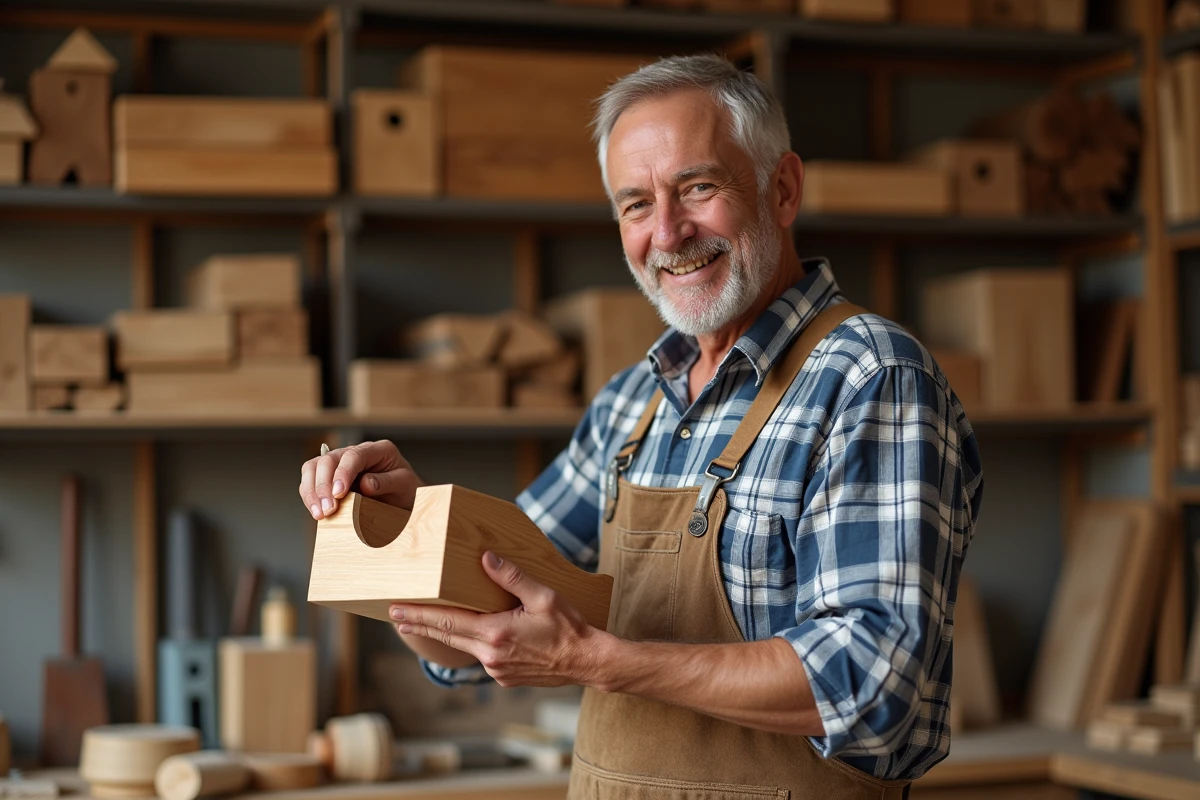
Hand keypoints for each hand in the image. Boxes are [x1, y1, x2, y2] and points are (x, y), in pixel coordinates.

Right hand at [299, 439, 424, 519]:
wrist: (403, 498)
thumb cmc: (405, 489)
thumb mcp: (405, 484)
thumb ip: (388, 482)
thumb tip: (365, 484)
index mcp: (377, 450)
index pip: (354, 456)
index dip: (343, 473)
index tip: (339, 494)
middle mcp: (355, 453)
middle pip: (328, 460)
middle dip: (323, 485)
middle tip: (327, 510)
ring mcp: (340, 464)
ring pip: (313, 468)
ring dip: (312, 491)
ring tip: (319, 514)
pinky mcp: (330, 477)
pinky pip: (311, 481)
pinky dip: (310, 496)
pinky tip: (316, 512)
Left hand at [390, 551, 608, 687]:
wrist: (587, 662)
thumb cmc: (569, 628)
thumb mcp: (544, 596)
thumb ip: (512, 577)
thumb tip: (487, 558)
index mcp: (497, 633)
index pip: (448, 622)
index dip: (420, 615)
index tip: (398, 610)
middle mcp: (491, 655)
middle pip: (447, 637)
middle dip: (419, 625)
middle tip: (395, 617)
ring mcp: (496, 670)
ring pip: (462, 647)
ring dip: (442, 635)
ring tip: (423, 624)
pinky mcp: (504, 677)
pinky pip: (480, 657)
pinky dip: (469, 644)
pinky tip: (467, 636)